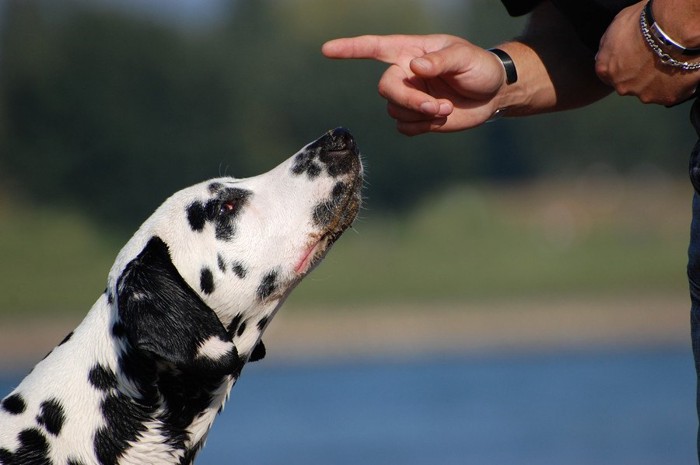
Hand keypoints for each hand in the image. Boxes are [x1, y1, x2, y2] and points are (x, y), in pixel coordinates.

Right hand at [322, 34, 506, 134]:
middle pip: (385, 88)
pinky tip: (439, 119)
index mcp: (411, 51)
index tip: (327, 50)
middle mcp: (404, 74)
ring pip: (394, 110)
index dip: (350, 49)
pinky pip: (404, 127)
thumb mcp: (465, 57)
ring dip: (420, 114)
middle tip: (438, 106)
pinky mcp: (414, 118)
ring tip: (446, 109)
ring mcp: (408, 97)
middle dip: (409, 101)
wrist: (492, 94)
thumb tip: (415, 67)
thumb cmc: (479, 67)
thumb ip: (440, 61)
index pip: (375, 48)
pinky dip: (421, 127)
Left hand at [595, 1, 698, 105]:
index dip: (622, 64)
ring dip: (656, 79)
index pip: (609, 73)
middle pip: (628, 84)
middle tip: (652, 58)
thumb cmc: (645, 23)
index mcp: (606, 69)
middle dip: (638, 74)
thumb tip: (607, 50)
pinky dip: (674, 84)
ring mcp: (643, 94)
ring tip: (668, 62)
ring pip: (648, 89)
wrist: (674, 31)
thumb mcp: (617, 26)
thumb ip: (609, 44)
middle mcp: (621, 86)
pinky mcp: (665, 98)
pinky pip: (669, 92)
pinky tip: (678, 68)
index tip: (633, 57)